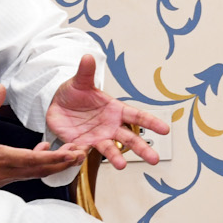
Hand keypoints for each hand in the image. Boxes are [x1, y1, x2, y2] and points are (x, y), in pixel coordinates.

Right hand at [0, 85, 86, 190]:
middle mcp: (5, 171)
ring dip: (55, 164)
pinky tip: (45, 151)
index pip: (33, 159)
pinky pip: (26, 173)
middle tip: (82, 153)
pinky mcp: (2, 179)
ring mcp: (4, 178)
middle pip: (41, 170)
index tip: (71, 153)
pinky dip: (40, 165)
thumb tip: (1, 87)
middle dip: (63, 162)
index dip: (54, 157)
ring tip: (73, 154)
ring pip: (36, 173)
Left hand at [46, 55, 169, 169]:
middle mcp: (110, 126)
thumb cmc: (74, 92)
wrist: (57, 104)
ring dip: (116, 157)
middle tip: (154, 159)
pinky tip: (82, 157)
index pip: (137, 116)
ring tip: (121, 166)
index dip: (151, 122)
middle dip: (142, 149)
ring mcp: (98, 137)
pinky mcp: (83, 144)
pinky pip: (84, 152)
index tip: (165, 130)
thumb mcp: (80, 81)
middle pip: (130, 139)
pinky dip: (83, 155)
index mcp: (115, 110)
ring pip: (111, 149)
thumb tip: (88, 57)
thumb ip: (86, 72)